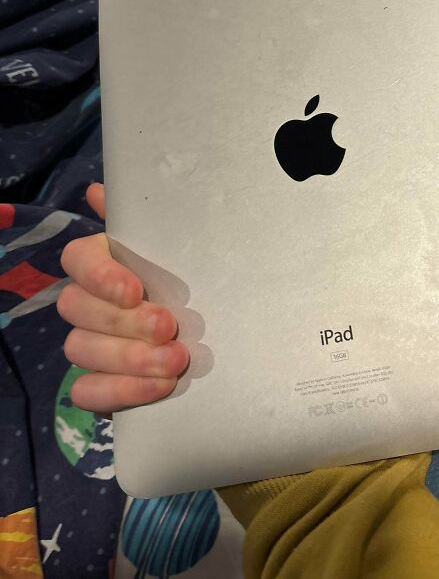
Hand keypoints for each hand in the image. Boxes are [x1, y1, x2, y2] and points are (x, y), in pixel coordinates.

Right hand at [57, 183, 188, 414]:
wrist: (215, 330)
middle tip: (169, 327)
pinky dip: (120, 392)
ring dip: (129, 359)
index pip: (77, 258)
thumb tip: (100, 190)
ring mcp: (88, 344)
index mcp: (101, 261)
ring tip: (175, 360)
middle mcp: (86, 301)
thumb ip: (145, 219)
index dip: (100, 275)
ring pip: (80, 350)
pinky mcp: (98, 383)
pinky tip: (158, 387)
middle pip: (77, 309)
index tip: (135, 290)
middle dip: (125, 322)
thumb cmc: (192, 277)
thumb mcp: (180, 243)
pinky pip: (85, 393)